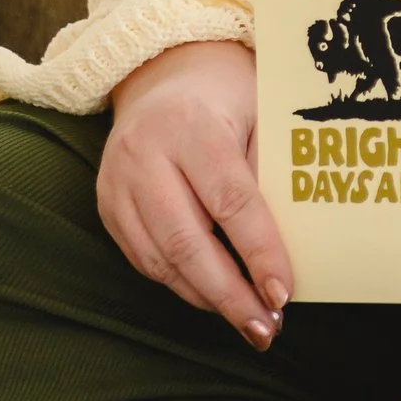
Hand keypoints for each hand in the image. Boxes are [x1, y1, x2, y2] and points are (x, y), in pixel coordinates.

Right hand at [99, 39, 290, 348]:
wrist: (162, 72)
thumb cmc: (227, 94)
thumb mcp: (260, 111)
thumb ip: (269, 171)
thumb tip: (292, 246)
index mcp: (191, 125)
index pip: (230, 200)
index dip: (259, 251)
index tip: (284, 293)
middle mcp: (145, 155)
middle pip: (187, 241)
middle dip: (230, 294)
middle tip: (266, 328)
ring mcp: (118, 183)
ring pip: (161, 259)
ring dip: (207, 299)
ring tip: (248, 322)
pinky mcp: (108, 205)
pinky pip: (144, 259)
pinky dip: (181, 284)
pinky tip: (213, 297)